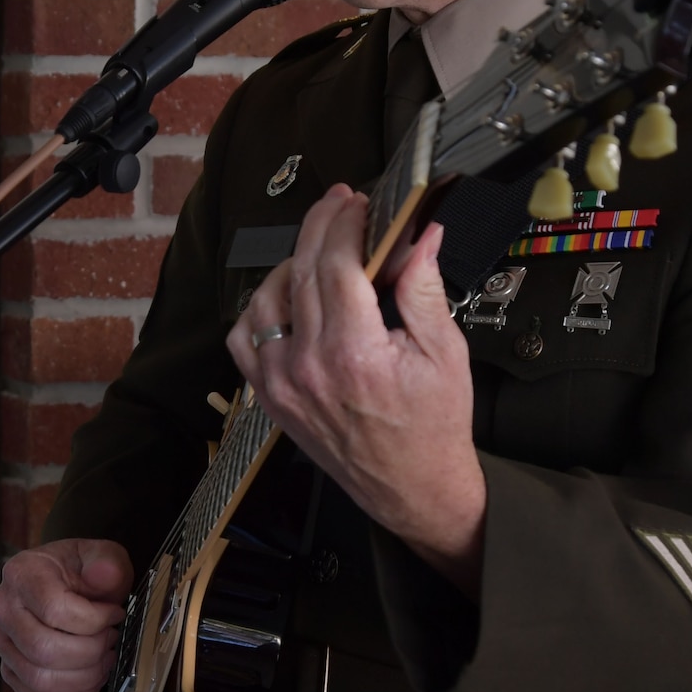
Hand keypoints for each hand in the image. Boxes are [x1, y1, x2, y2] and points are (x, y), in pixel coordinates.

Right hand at [0, 538, 132, 691]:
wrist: (68, 585)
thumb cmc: (84, 572)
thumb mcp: (103, 556)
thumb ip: (107, 562)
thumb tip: (103, 573)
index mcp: (21, 574)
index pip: (54, 609)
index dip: (94, 620)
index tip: (115, 614)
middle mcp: (3, 609)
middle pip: (44, 649)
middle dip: (90, 652)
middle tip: (111, 639)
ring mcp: (3, 643)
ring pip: (40, 679)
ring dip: (84, 677)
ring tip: (105, 659)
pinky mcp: (11, 670)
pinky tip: (92, 678)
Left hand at [225, 184, 485, 594]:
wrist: (413, 488)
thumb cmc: (433, 425)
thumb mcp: (446, 352)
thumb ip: (423, 288)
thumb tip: (420, 235)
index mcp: (354, 352)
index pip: (335, 263)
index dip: (344, 222)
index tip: (358, 203)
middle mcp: (308, 365)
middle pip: (300, 271)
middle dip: (320, 227)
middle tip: (339, 204)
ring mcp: (280, 382)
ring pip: (265, 298)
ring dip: (290, 263)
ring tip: (320, 250)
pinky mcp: (269, 395)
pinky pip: (245, 338)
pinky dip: (260, 309)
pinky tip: (287, 296)